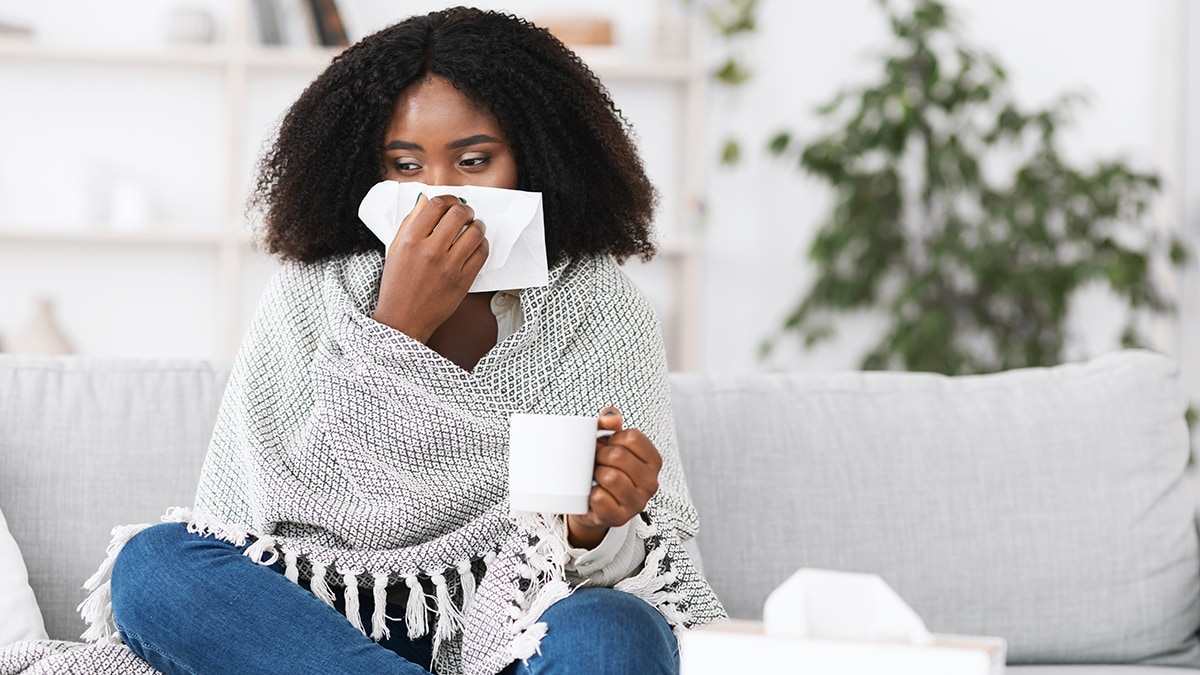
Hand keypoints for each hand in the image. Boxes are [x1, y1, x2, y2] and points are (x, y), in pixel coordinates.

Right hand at [372, 194, 488, 341]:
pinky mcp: (463, 281)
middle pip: (458, 214)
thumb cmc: (397, 285)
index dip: (447, 198)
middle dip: (465, 209)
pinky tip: (477, 244)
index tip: (451, 202)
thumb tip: (425, 200)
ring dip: (477, 225)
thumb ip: (410, 222)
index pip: (436, 205)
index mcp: (411, 241)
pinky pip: (482, 253)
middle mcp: (430, 251)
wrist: (403, 320)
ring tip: (473, 227)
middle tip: (465, 213)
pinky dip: (482, 244)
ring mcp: (448, 267)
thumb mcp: (395, 249)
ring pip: (475, 232)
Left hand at [567, 407, 662, 548]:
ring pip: (609, 477)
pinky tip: (594, 494)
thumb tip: (610, 417)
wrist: (592, 503)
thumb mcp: (609, 442)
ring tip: (596, 478)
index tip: (608, 446)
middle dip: (600, 455)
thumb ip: (610, 423)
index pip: (631, 437)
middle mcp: (651, 483)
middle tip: (596, 462)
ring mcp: (637, 503)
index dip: (612, 438)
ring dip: (595, 474)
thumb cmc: (605, 467)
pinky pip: (599, 498)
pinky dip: (591, 494)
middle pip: (618, 455)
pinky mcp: (620, 518)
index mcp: (654, 461)